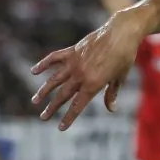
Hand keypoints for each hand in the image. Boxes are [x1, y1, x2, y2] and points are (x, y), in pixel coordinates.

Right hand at [31, 11, 143, 129]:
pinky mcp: (73, 50)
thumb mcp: (120, 77)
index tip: (60, 128)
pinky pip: (55, 58)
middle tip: (43, 117)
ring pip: (54, 79)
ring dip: (44, 91)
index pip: (78, 106)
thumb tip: (111, 109)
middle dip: (52, 108)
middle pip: (63, 95)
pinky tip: (34, 71)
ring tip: (35, 100)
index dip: (69, 118)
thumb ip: (112, 94)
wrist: (122, 32)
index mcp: (93, 84)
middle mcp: (81, 75)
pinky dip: (44, 64)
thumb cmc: (125, 55)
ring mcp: (75, 62)